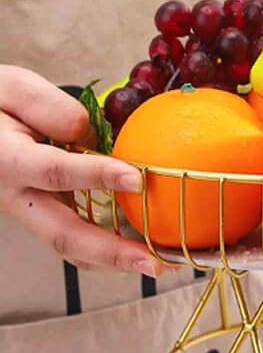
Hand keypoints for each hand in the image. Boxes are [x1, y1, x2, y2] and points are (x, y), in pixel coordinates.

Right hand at [0, 65, 167, 274]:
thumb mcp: (7, 87)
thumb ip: (44, 104)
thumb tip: (85, 130)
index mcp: (6, 160)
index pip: (54, 172)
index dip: (97, 175)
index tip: (136, 178)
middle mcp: (15, 196)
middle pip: (63, 234)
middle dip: (112, 253)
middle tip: (153, 263)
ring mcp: (28, 212)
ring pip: (69, 246)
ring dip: (115, 261)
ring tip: (158, 265)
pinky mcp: (41, 215)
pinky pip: (73, 240)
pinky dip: (106, 252)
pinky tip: (140, 250)